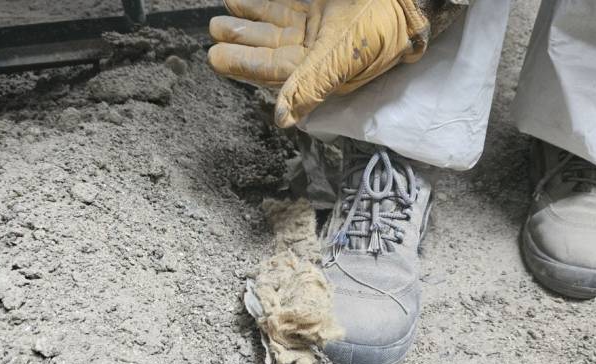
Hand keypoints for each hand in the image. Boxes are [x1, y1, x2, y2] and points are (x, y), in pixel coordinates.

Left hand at [208, 0, 436, 127]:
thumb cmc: (381, 27)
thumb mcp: (343, 57)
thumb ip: (311, 85)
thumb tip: (283, 120)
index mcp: (319, 69)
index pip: (273, 70)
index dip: (243, 64)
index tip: (214, 57)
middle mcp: (316, 50)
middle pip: (271, 45)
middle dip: (242, 39)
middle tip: (215, 31)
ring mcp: (319, 25)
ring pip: (277, 22)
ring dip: (251, 17)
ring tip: (225, 11)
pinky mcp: (325, 4)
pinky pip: (291, 1)